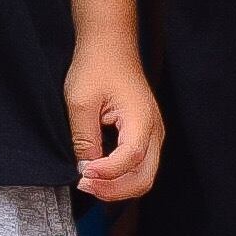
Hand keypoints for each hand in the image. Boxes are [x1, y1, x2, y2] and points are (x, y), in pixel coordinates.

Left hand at [67, 39, 161, 202]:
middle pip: (144, 178)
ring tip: (90, 183)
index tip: (83, 173)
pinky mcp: (145, 135)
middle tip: (84, 185)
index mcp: (141, 120)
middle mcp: (154, 130)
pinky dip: (122, 177)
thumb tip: (86, 169)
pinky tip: (100, 174)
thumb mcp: (81, 102)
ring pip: (144, 176)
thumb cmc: (97, 66)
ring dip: (118, 187)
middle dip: (114, 190)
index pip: (130, 159)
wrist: (109, 45)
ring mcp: (153, 134)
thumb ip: (84, 139)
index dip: (107, 173)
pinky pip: (140, 166)